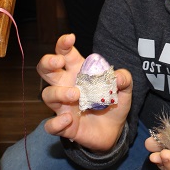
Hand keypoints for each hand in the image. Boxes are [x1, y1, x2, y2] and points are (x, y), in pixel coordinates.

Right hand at [39, 35, 132, 150]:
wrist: (114, 130)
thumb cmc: (113, 103)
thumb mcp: (124, 89)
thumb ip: (124, 78)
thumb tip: (117, 76)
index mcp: (78, 72)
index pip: (64, 53)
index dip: (63, 44)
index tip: (70, 39)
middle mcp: (66, 86)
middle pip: (45, 69)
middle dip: (47, 62)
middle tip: (58, 62)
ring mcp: (62, 106)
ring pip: (47, 95)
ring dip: (59, 93)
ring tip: (76, 95)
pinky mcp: (64, 126)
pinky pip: (51, 125)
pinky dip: (56, 122)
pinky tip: (69, 119)